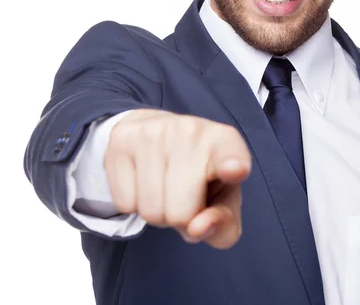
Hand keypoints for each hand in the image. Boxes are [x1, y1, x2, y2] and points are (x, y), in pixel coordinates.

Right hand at [104, 109, 251, 248]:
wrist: (160, 135)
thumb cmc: (201, 177)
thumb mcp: (223, 202)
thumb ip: (223, 227)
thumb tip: (197, 228)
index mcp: (226, 142)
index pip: (233, 156)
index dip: (234, 166)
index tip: (236, 170)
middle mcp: (193, 130)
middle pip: (182, 214)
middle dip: (180, 219)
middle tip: (183, 196)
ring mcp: (156, 131)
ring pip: (150, 212)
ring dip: (157, 212)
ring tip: (165, 188)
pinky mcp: (123, 138)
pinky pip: (125, 203)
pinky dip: (133, 203)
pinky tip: (143, 180)